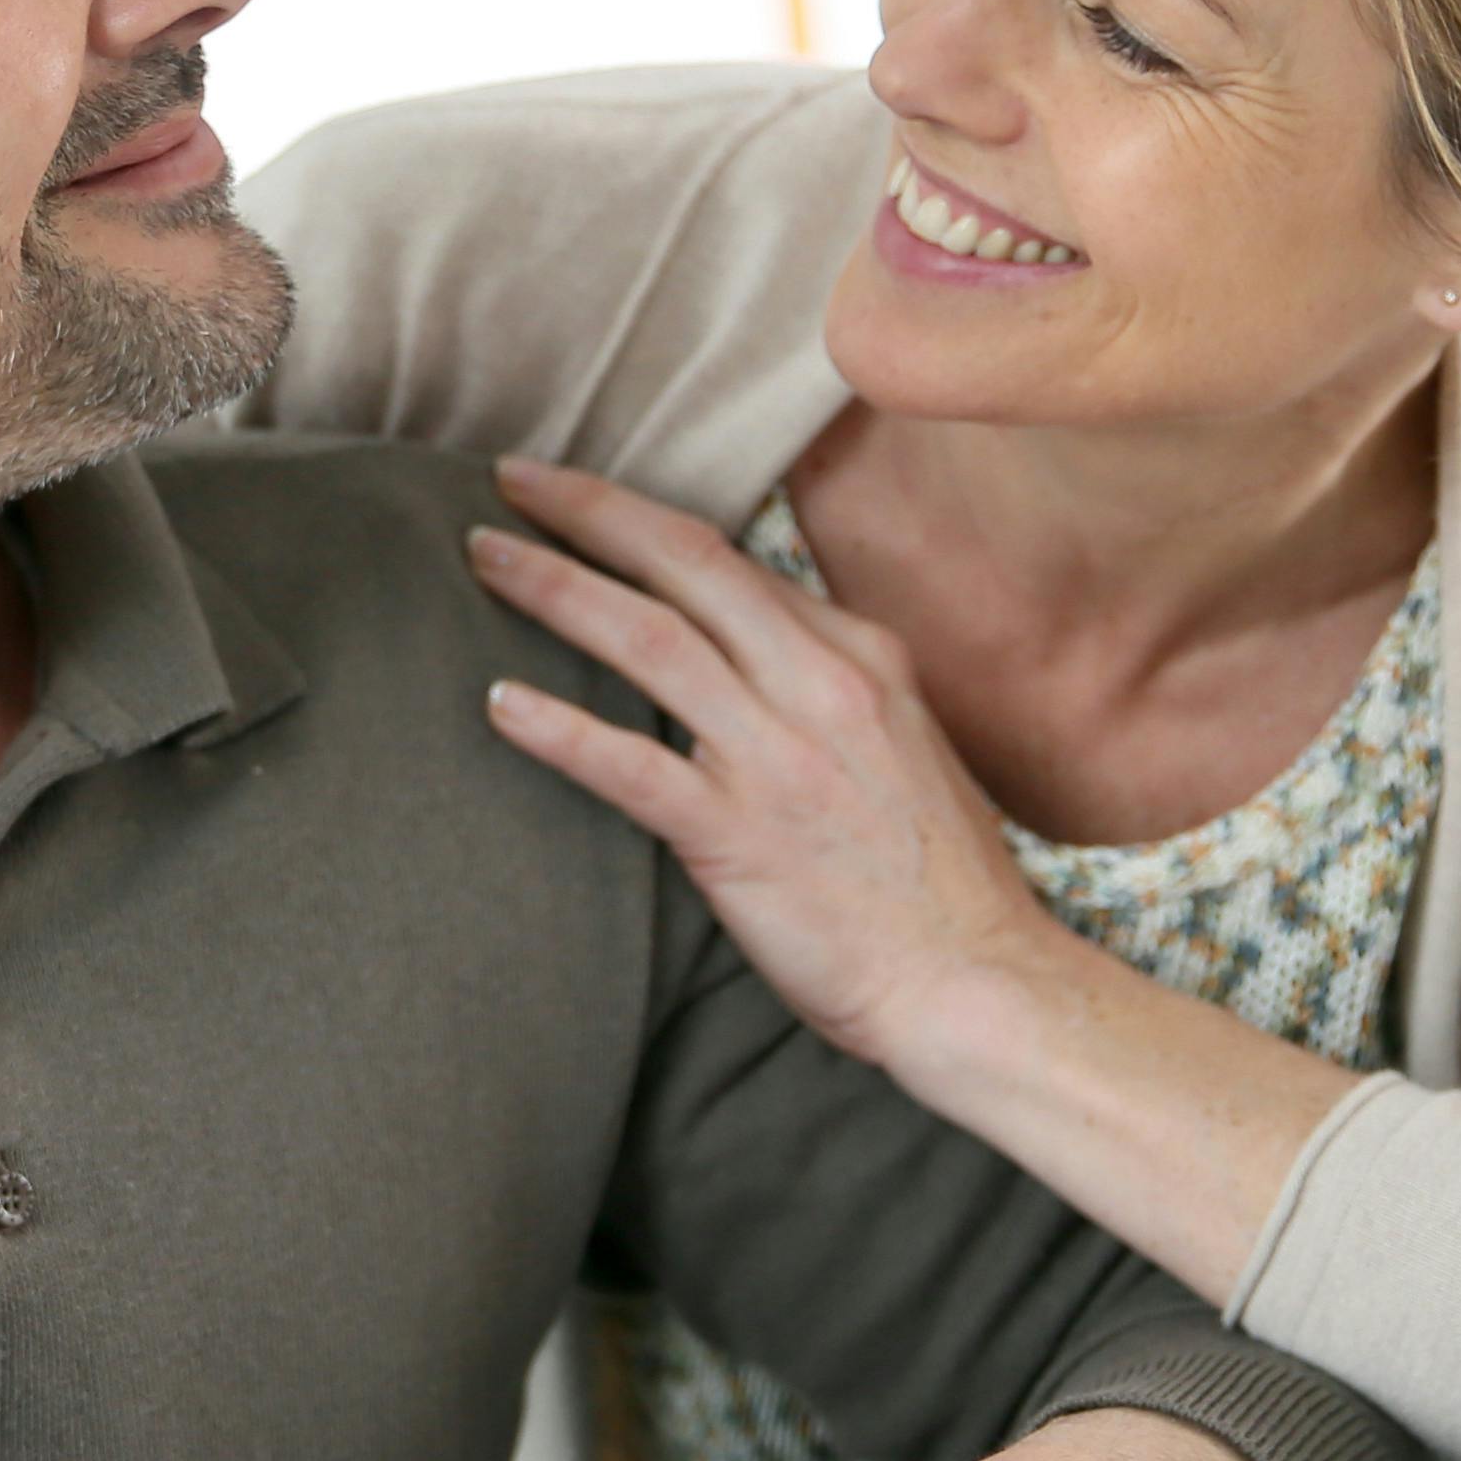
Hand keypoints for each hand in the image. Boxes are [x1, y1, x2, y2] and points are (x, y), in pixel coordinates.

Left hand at [463, 454, 1051, 1072]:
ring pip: (649, 640)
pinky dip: (559, 729)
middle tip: (511, 477)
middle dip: (589, 510)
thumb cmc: (936, 885)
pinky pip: (631, 766)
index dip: (646, 521)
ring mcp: (780, 757)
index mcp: (861, 657)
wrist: (976, 983)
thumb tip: (747, 659)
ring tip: (483, 556)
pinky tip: (498, 705)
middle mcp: (821, 686)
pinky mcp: (741, 835)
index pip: (734, 563)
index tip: (581, 499)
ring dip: (556, 588)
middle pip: (686, 564)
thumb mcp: (901, 747)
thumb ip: (825, 692)